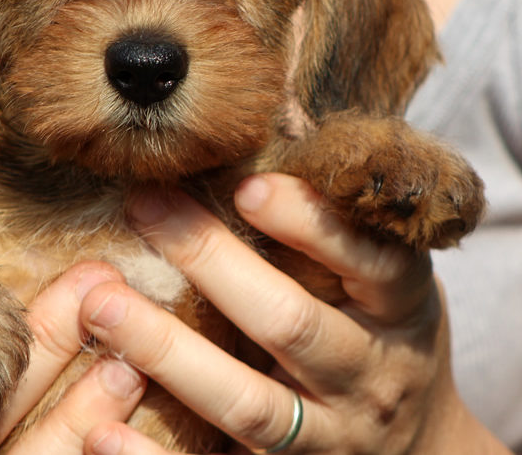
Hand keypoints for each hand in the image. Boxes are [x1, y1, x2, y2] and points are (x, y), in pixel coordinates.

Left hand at [79, 174, 506, 453]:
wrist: (421, 451)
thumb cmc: (386, 332)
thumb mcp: (387, 272)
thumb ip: (339, 205)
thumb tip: (283, 102)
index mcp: (401, 308)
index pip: (370, 262)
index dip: (312, 224)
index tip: (246, 186)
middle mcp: (370, 374)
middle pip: (291, 325)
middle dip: (215, 266)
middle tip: (144, 207)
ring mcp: (330, 436)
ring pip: (249, 403)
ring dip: (170, 352)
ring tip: (102, 304)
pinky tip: (100, 428)